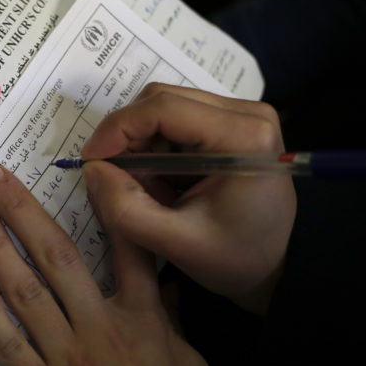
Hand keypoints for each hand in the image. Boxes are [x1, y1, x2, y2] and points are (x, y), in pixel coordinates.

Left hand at [0, 162, 225, 365]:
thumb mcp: (191, 365)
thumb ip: (170, 322)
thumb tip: (164, 287)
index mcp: (143, 317)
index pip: (125, 248)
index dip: (104, 204)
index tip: (81, 167)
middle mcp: (100, 326)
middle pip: (57, 255)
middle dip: (20, 209)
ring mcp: (66, 355)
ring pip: (25, 288)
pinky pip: (8, 343)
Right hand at [81, 83, 295, 313]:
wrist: (276, 265)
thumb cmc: (234, 258)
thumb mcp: (175, 242)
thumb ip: (126, 208)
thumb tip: (91, 169)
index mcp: (244, 137)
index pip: (163, 107)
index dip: (117, 129)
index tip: (90, 161)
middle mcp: (247, 113)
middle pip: (162, 100)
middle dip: (127, 138)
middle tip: (115, 179)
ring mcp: (242, 114)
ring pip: (164, 108)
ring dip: (141, 144)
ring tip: (147, 187)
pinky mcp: (232, 122)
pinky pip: (176, 119)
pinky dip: (156, 147)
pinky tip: (163, 181)